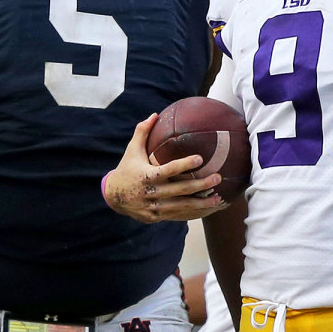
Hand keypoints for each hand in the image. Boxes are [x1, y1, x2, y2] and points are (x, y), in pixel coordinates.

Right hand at [104, 114, 227, 222]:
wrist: (113, 197)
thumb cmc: (126, 169)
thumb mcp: (132, 150)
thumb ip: (142, 132)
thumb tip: (155, 114)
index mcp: (146, 176)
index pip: (168, 170)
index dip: (184, 165)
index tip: (200, 158)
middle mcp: (151, 193)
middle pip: (180, 190)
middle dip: (201, 185)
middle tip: (218, 177)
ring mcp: (154, 207)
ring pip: (181, 206)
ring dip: (202, 203)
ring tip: (219, 198)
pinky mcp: (156, 217)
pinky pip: (177, 215)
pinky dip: (193, 213)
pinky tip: (207, 209)